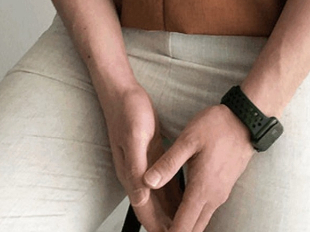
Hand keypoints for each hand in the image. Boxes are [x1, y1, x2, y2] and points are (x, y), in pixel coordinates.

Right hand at [100, 84, 183, 231]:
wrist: (123, 91)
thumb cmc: (128, 111)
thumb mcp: (135, 137)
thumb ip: (136, 168)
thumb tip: (141, 196)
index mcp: (131, 173)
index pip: (144, 210)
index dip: (157, 227)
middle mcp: (136, 174)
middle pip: (152, 208)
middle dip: (166, 223)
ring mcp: (144, 165)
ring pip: (159, 196)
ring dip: (171, 211)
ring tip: (186, 222)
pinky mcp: (152, 155)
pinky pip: (164, 180)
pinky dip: (174, 192)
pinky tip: (185, 196)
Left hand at [142, 103, 256, 231]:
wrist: (246, 120)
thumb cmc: (217, 126)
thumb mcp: (188, 139)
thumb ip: (168, 163)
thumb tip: (147, 182)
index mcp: (201, 189)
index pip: (182, 227)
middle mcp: (213, 198)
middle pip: (192, 230)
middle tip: (157, 228)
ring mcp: (220, 194)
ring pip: (200, 222)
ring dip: (184, 226)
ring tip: (165, 223)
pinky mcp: (223, 188)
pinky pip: (206, 211)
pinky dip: (193, 216)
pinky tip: (181, 208)